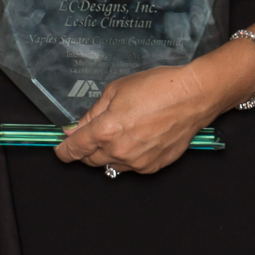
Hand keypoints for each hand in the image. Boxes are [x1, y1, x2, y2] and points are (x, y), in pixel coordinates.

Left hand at [54, 62, 215, 173]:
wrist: (193, 97)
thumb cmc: (158, 87)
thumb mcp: (116, 91)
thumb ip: (92, 114)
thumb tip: (75, 129)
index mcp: (106, 130)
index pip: (74, 149)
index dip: (64, 150)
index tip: (61, 148)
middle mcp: (119, 151)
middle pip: (90, 160)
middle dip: (86, 149)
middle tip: (94, 133)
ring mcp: (137, 162)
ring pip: (110, 165)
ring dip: (108, 153)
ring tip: (122, 132)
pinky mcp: (152, 167)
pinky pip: (131, 167)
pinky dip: (128, 156)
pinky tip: (139, 139)